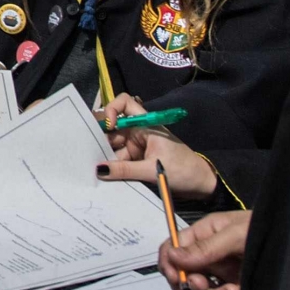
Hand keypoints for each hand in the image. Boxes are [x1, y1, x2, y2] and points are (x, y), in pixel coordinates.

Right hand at [96, 110, 218, 201]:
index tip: (108, 126)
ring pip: (113, 147)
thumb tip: (98, 170)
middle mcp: (138, 132)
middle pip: (112, 128)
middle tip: (88, 153)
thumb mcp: (153, 170)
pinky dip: (111, 168)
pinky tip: (103, 177)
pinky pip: (118, 161)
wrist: (201, 185)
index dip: (112, 109)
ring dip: (104, 157)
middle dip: (100, 138)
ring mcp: (137, 147)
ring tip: (93, 170)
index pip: (124, 103)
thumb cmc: (183, 170)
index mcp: (145, 125)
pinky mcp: (137, 161)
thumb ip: (125, 170)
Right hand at [157, 209, 246, 289]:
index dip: (168, 265)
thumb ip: (205, 247)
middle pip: (185, 280)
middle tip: (205, 285)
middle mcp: (212, 260)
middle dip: (196, 287)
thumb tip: (174, 257)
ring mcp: (225, 279)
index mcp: (206, 237)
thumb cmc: (266, 229)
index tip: (175, 277)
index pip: (173, 250)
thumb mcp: (235, 233)